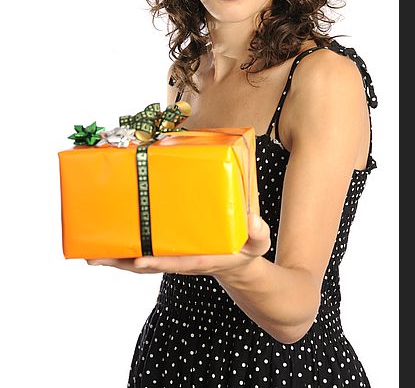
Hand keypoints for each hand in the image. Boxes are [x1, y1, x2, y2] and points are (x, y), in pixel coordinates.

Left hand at [86, 212, 270, 276]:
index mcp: (200, 259)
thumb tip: (251, 219)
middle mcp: (179, 260)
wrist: (237, 264)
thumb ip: (257, 232)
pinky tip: (106, 242)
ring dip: (114, 257)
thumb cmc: (245, 251)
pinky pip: (142, 249)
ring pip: (138, 260)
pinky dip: (123, 249)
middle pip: (146, 264)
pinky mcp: (167, 250)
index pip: (176, 262)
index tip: (139, 260)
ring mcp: (171, 256)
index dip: (157, 262)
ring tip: (88, 253)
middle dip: (119, 262)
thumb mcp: (257, 242)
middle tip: (92, 258)